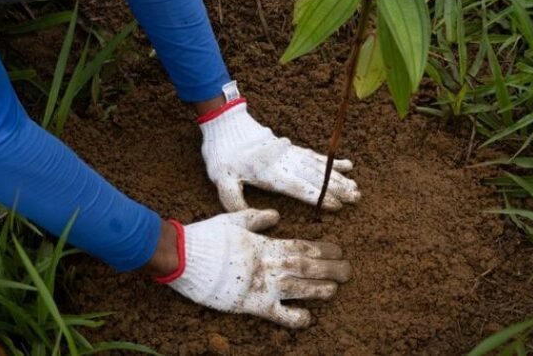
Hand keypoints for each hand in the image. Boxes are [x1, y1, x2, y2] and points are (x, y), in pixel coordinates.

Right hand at [156, 209, 350, 327]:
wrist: (184, 256)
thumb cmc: (206, 236)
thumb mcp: (233, 220)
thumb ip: (257, 218)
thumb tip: (277, 215)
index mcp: (266, 243)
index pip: (302, 245)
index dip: (324, 248)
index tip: (339, 250)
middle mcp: (270, 263)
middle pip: (308, 265)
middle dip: (331, 268)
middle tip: (348, 270)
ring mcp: (263, 284)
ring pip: (301, 287)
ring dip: (321, 289)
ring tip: (336, 289)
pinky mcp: (252, 304)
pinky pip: (279, 314)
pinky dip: (295, 317)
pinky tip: (308, 318)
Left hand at [199, 99, 359, 210]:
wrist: (225, 124)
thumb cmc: (223, 155)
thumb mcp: (221, 179)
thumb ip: (234, 199)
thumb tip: (253, 215)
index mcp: (269, 172)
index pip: (298, 186)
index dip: (317, 195)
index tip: (336, 205)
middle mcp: (284, 162)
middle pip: (315, 176)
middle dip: (337, 188)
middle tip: (356, 198)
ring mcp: (290, 153)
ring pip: (319, 166)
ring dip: (339, 177)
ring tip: (356, 188)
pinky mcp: (291, 148)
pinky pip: (315, 156)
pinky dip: (332, 162)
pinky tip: (348, 165)